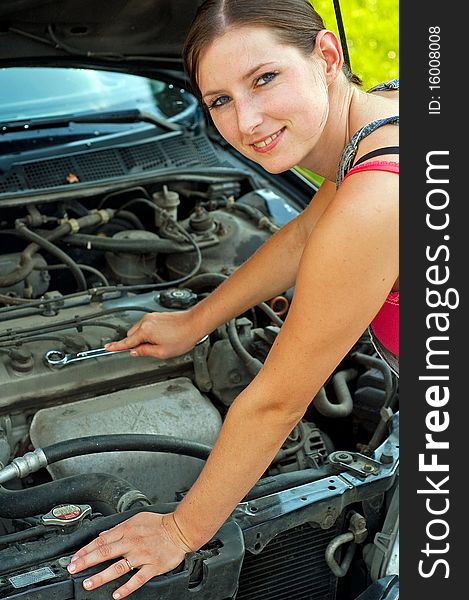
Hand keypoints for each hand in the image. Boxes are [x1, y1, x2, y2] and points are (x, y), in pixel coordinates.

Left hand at [67, 512, 192, 598]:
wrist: (180, 529)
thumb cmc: (159, 524)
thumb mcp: (136, 518)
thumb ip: (118, 527)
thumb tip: (103, 534)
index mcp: (127, 530)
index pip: (102, 540)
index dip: (86, 550)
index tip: (74, 558)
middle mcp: (132, 542)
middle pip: (105, 553)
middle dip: (86, 561)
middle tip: (73, 569)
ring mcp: (142, 555)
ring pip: (118, 567)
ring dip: (101, 576)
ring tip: (88, 583)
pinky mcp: (153, 566)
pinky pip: (138, 579)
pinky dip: (127, 587)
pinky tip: (117, 594)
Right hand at [105, 309, 202, 359]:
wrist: (195, 324)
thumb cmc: (182, 337)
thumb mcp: (162, 352)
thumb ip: (144, 352)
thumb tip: (134, 352)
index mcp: (145, 330)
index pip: (126, 341)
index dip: (116, 347)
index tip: (107, 348)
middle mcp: (146, 321)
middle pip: (131, 335)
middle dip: (136, 343)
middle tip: (151, 350)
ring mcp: (151, 317)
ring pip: (139, 330)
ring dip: (144, 338)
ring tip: (161, 342)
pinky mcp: (156, 315)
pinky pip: (146, 326)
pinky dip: (149, 333)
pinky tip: (163, 336)